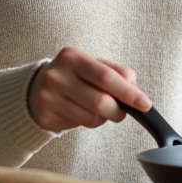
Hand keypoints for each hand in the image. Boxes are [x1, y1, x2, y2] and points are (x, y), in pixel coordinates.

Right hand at [28, 46, 151, 132]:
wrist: (36, 86)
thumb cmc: (72, 74)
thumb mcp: (92, 64)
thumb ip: (116, 72)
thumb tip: (134, 88)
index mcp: (72, 57)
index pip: (106, 77)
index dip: (128, 93)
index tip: (145, 104)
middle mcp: (57, 76)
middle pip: (100, 102)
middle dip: (118, 111)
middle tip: (122, 110)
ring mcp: (49, 98)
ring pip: (91, 118)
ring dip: (104, 118)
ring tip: (98, 108)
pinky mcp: (46, 117)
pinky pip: (79, 126)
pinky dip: (88, 121)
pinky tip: (80, 111)